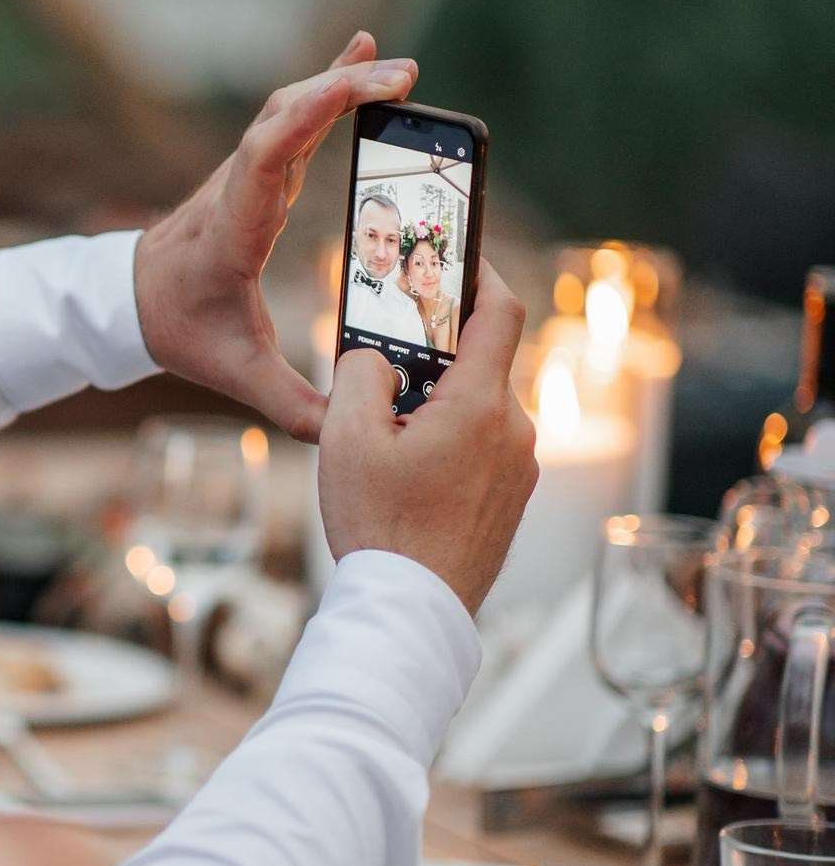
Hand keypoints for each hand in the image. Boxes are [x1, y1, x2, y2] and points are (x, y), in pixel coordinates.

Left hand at [133, 31, 415, 442]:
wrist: (131, 303)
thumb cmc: (183, 331)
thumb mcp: (234, 374)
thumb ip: (291, 405)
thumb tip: (346, 429)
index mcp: (230, 232)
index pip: (260, 163)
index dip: (300, 122)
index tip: (340, 93)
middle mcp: (234, 192)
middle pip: (281, 123)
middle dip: (339, 92)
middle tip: (403, 77)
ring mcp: (242, 176)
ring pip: (285, 113)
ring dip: (336, 84)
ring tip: (398, 69)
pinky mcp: (254, 174)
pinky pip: (289, 119)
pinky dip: (324, 87)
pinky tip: (358, 59)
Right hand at [317, 260, 537, 614]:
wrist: (412, 610)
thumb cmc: (380, 526)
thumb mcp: (346, 437)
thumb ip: (360, 373)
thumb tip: (374, 359)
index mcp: (480, 405)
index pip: (499, 312)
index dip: (481, 273)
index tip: (460, 256)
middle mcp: (513, 431)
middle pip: (478, 365)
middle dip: (434, 358)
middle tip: (385, 363)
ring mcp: (518, 469)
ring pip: (477, 411)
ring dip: (436, 408)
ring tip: (385, 438)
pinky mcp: (511, 500)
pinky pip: (481, 449)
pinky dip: (447, 444)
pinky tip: (405, 475)